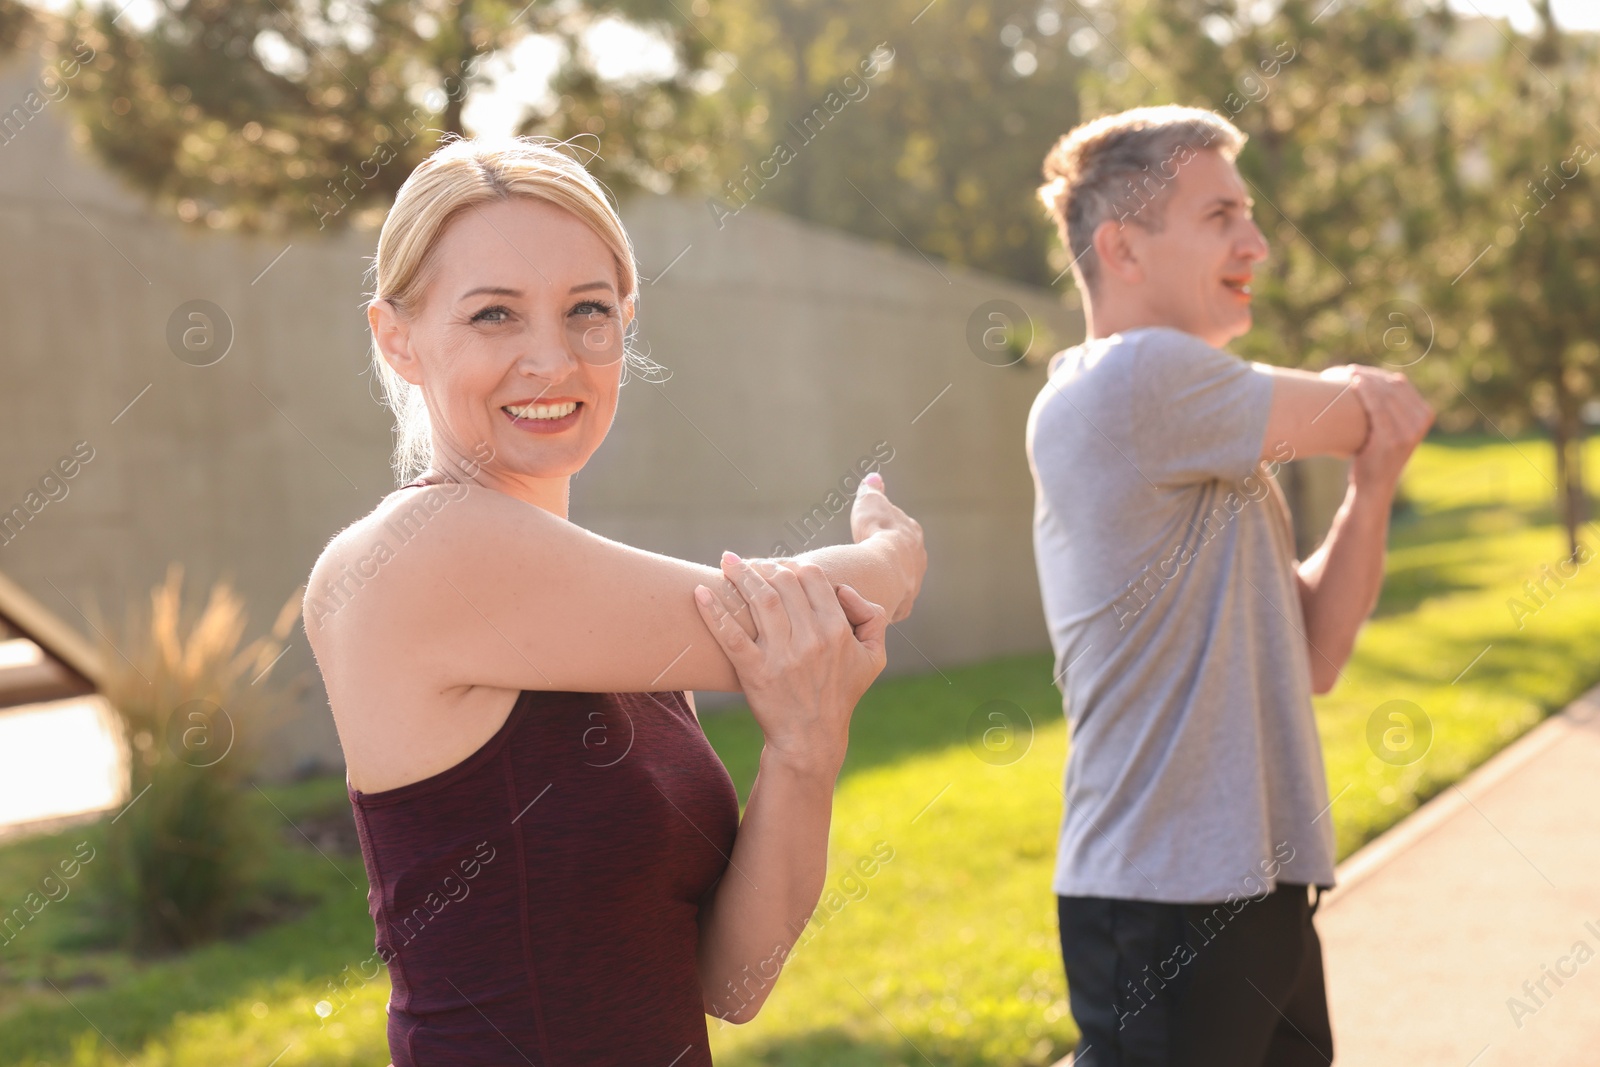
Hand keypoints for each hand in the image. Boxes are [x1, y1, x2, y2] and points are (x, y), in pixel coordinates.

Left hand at [694, 554, 887, 778]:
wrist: (811, 738)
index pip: (812, 577)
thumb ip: (872, 618)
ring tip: (726, 561)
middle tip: (751, 563)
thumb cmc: (841, 694)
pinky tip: (700, 593)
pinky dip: (714, 612)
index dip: (795, 565)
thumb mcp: (873, 658)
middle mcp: (810, 639)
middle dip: (766, 565)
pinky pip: (731, 635)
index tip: (781, 567)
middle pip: (784, 582)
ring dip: (740, 575)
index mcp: (837, 630)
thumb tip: (844, 590)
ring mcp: (781, 655)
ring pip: (760, 600)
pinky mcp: (755, 672)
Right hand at [849, 472, 925, 622]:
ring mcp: (914, 584)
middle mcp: (918, 560)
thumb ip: (871, 491)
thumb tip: (873, 478)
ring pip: (902, 582)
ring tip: (872, 584)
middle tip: (875, 560)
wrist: (883, 570)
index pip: (903, 531)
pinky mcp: (904, 605)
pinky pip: (895, 604)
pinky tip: (873, 604)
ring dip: (890, 582)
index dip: (889, 531)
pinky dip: (885, 603)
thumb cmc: (875, 534)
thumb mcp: (870, 504)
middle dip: (893, 559)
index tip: (878, 533)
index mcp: (912, 535)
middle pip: (906, 558)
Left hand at [1348, 367, 1433, 492]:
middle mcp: (1421, 422)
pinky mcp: (1392, 440)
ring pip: (1383, 395)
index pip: (1400, 384)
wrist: (1374, 486)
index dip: (1378, 374)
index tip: (1358, 369)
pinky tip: (1351, 385)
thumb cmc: (1376, 456)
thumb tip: (1380, 380)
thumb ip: (1394, 409)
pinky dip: (1363, 392)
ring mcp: (1408, 432)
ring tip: (1345, 373)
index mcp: (1425, 415)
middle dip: (1369, 375)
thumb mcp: (1394, 430)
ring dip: (1364, 380)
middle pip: (1391, 388)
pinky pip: (1376, 409)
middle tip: (1348, 369)